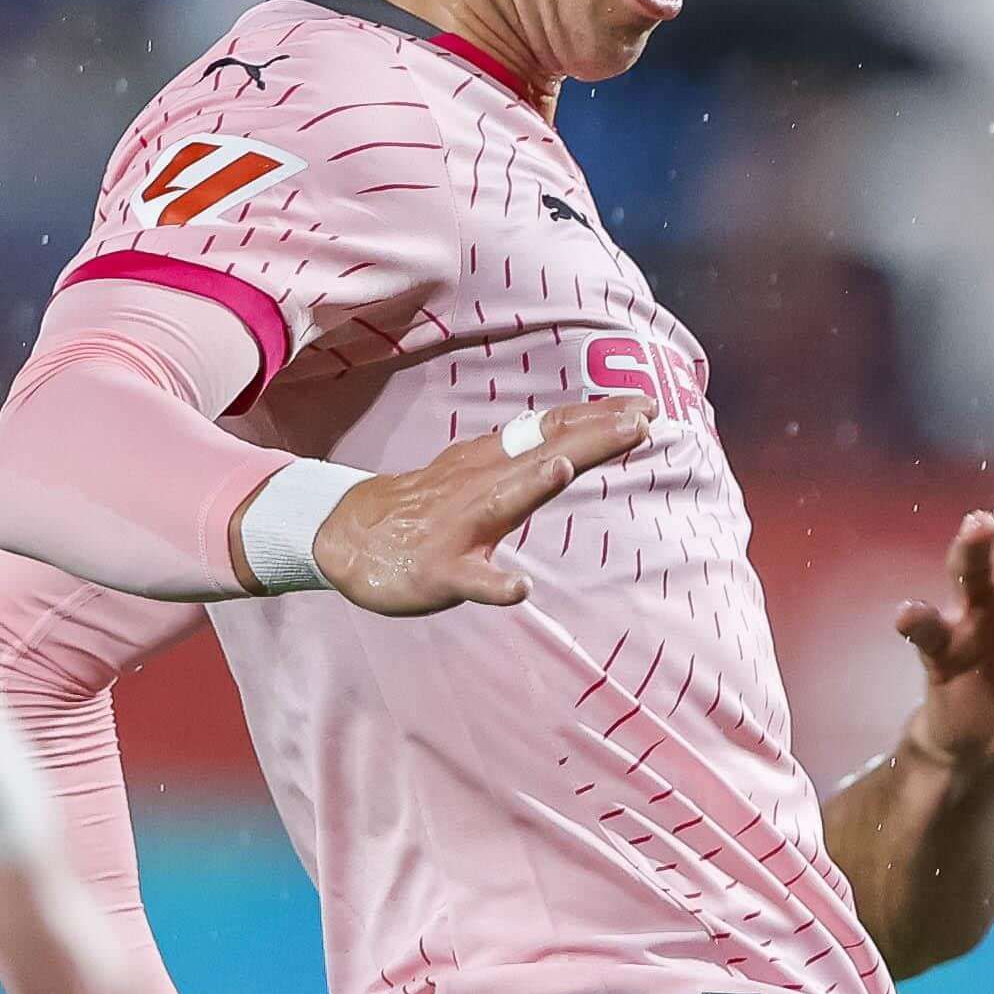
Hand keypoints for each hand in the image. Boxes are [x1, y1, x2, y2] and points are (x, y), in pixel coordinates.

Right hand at [312, 396, 648, 613]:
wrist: (346, 537)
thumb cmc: (430, 505)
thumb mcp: (479, 469)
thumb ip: (528, 453)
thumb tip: (580, 432)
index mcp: (492, 464)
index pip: (550, 432)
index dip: (597, 418)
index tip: (647, 405)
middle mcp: (480, 486)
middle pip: (540, 455)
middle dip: (589, 438)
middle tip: (639, 421)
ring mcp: (459, 527)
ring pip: (502, 503)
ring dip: (533, 485)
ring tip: (565, 467)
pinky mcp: (440, 570)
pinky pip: (471, 580)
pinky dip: (494, 584)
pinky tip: (519, 588)